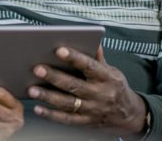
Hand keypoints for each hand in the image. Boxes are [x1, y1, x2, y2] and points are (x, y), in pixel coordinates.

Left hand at [28, 46, 146, 134]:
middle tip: (37, 68)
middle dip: (54, 77)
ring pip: (68, 103)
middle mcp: (100, 94)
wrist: (129, 115)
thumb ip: (98, 58)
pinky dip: (51, 115)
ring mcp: (92, 110)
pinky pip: (67, 119)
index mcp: (107, 78)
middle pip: (74, 85)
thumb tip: (92, 40)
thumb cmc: (116, 88)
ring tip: (32, 89)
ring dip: (48, 96)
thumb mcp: (113, 71)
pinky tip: (38, 108)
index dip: (74, 58)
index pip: (89, 66)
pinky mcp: (86, 122)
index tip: (59, 50)